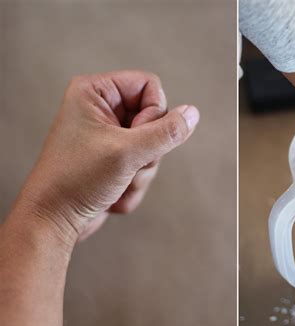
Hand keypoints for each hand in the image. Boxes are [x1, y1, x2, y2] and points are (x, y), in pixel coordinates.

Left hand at [11, 70, 198, 248]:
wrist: (53, 220)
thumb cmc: (76, 181)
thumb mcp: (128, 153)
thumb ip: (166, 132)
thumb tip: (192, 114)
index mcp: (95, 92)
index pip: (149, 86)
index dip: (154, 113)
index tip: (136, 137)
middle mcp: (101, 110)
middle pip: (155, 118)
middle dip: (147, 150)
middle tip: (127, 164)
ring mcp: (108, 135)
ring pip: (153, 145)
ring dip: (142, 171)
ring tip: (118, 182)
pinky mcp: (112, 158)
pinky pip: (143, 164)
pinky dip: (135, 183)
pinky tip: (115, 192)